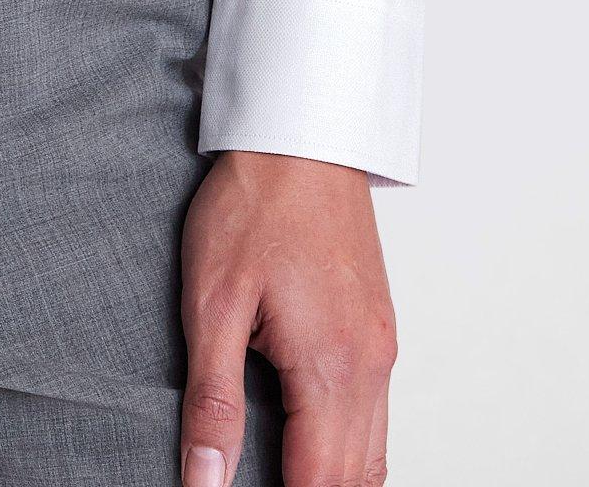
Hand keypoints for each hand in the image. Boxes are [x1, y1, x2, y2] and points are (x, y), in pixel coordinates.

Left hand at [177, 149, 395, 486]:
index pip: (317, 485)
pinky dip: (352, 449)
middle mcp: (369, 367)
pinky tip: (317, 446)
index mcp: (329, 367)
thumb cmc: (254, 205)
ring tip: (287, 477)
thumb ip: (213, 399)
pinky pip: (379, 418)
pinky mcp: (382, 329)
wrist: (302, 137)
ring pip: (373, 456)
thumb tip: (206, 480)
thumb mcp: (212, 301)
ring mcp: (382, 349)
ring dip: (335, 480)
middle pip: (352, 480)